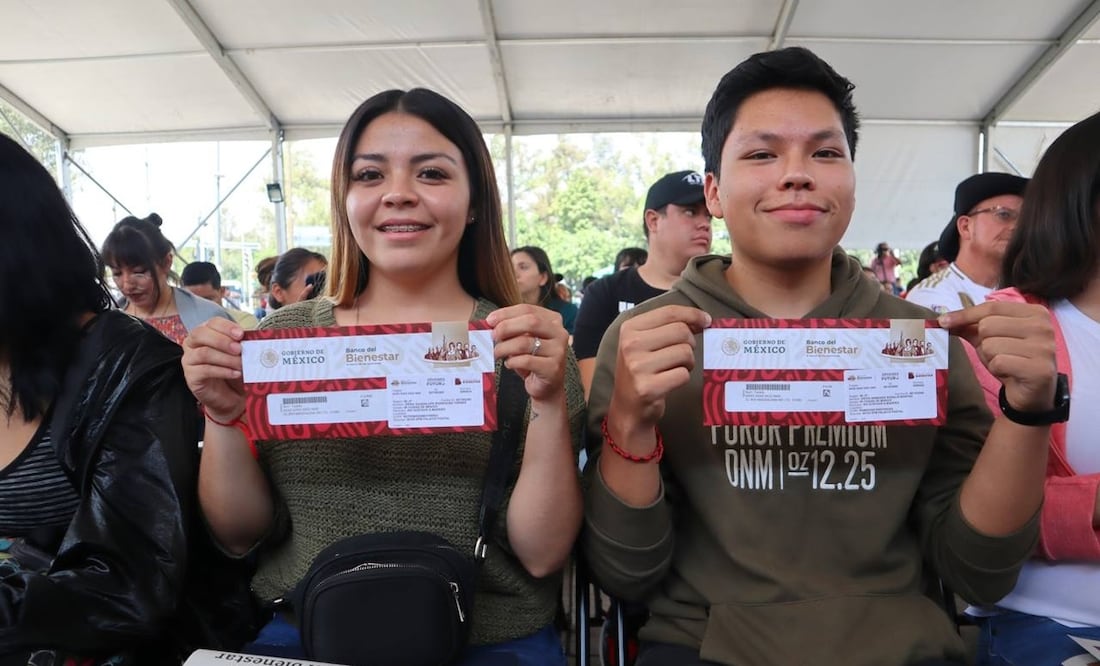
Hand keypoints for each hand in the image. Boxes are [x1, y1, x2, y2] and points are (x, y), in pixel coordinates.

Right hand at [182, 317, 246, 420]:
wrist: (231, 396)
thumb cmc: (234, 370)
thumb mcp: (240, 354)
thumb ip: (242, 343)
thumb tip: (252, 337)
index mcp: (206, 332)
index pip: (212, 323)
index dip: (226, 327)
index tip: (241, 334)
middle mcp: (193, 344)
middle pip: (201, 334)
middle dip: (222, 341)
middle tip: (239, 349)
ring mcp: (189, 360)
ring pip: (203, 353)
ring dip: (225, 358)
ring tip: (241, 364)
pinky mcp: (191, 377)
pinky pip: (204, 370)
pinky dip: (222, 371)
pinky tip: (235, 373)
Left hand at [486, 304, 568, 401]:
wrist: (546, 386)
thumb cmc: (532, 359)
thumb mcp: (523, 339)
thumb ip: (512, 329)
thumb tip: (490, 323)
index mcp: (553, 320)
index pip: (527, 309)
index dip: (506, 313)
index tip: (489, 320)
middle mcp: (560, 332)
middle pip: (531, 321)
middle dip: (506, 327)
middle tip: (492, 336)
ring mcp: (559, 351)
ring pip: (525, 342)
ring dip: (505, 347)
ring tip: (496, 353)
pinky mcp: (553, 368)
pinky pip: (526, 361)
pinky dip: (512, 361)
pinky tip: (509, 364)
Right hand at [608, 305, 710, 432]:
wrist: (627, 408)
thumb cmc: (641, 371)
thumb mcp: (644, 342)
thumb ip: (668, 327)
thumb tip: (702, 319)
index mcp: (629, 328)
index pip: (669, 312)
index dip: (693, 314)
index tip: (706, 321)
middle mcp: (631, 345)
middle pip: (681, 331)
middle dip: (690, 343)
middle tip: (681, 355)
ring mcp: (638, 367)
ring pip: (685, 353)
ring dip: (687, 363)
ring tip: (674, 369)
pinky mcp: (648, 388)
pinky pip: (683, 375)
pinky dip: (682, 379)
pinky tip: (669, 382)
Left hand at [939, 301, 1056, 412]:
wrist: (1033, 393)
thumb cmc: (1011, 360)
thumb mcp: (990, 338)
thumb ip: (970, 326)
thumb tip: (943, 319)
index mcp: (1035, 312)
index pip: (991, 308)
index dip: (965, 315)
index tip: (943, 321)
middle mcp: (1044, 327)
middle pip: (988, 326)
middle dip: (983, 343)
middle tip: (998, 354)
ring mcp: (1044, 347)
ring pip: (991, 345)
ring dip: (990, 358)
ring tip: (1005, 364)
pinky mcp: (1039, 368)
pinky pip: (999, 362)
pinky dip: (997, 369)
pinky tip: (1010, 373)